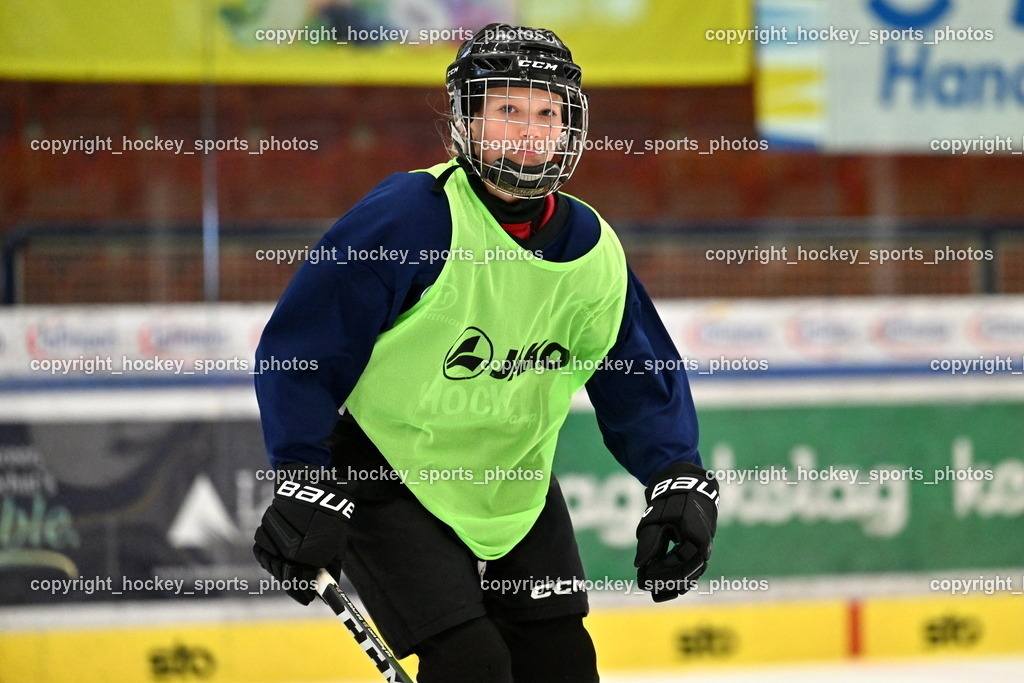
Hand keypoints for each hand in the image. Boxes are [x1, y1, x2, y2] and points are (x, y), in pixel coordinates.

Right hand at [253, 463, 354, 604]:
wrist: (310, 490)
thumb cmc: (328, 519)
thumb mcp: (337, 545)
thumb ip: (330, 570)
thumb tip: (325, 591)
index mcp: (309, 554)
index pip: (302, 583)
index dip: (305, 593)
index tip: (309, 599)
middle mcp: (288, 549)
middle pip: (286, 578)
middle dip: (295, 586)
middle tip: (302, 590)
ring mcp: (273, 541)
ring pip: (273, 568)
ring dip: (282, 573)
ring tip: (293, 571)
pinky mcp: (262, 533)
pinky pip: (262, 555)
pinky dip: (270, 560)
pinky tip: (280, 559)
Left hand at [634, 462, 718, 601]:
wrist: (688, 490)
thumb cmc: (670, 502)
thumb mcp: (657, 518)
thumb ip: (650, 541)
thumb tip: (639, 566)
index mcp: (696, 536)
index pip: (680, 562)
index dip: (661, 570)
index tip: (643, 574)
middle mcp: (704, 547)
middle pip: (687, 573)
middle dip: (665, 581)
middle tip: (645, 584)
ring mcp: (703, 551)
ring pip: (690, 575)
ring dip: (672, 585)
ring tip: (654, 592)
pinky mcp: (698, 554)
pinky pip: (691, 572)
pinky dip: (678, 581)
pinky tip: (663, 590)